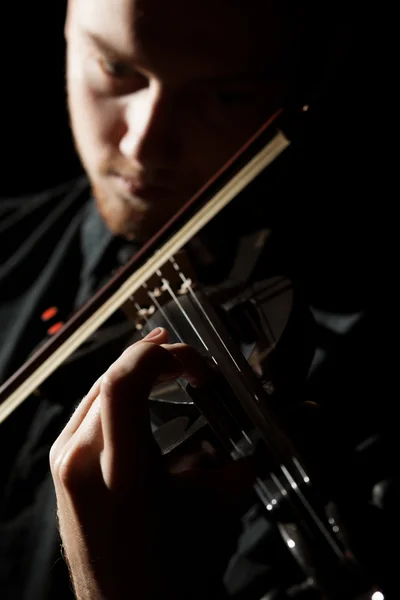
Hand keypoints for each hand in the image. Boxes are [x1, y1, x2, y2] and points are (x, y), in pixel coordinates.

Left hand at [50, 328, 254, 599]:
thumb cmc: (176, 568)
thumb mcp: (219, 505)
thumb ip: (250, 452)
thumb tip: (296, 417)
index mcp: (120, 473)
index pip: (124, 382)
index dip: (163, 356)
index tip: (196, 365)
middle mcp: (81, 461)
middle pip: (110, 378)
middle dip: (153, 359)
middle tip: (187, 361)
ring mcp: (64, 463)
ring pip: (97, 389)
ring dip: (134, 373)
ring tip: (167, 367)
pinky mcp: (61, 466)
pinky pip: (87, 410)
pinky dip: (116, 393)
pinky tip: (139, 393)